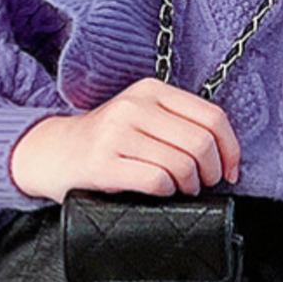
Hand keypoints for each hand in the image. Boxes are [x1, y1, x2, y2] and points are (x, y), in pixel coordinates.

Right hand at [8, 78, 240, 203]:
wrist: (51, 150)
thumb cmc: (107, 140)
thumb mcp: (141, 116)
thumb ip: (178, 123)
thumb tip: (226, 155)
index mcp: (152, 90)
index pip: (212, 116)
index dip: (231, 149)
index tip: (230, 170)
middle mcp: (135, 106)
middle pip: (201, 142)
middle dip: (212, 171)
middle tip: (203, 183)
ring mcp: (117, 133)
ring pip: (182, 164)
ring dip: (190, 185)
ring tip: (181, 188)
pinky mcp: (103, 163)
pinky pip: (156, 180)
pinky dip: (167, 191)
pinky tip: (160, 191)